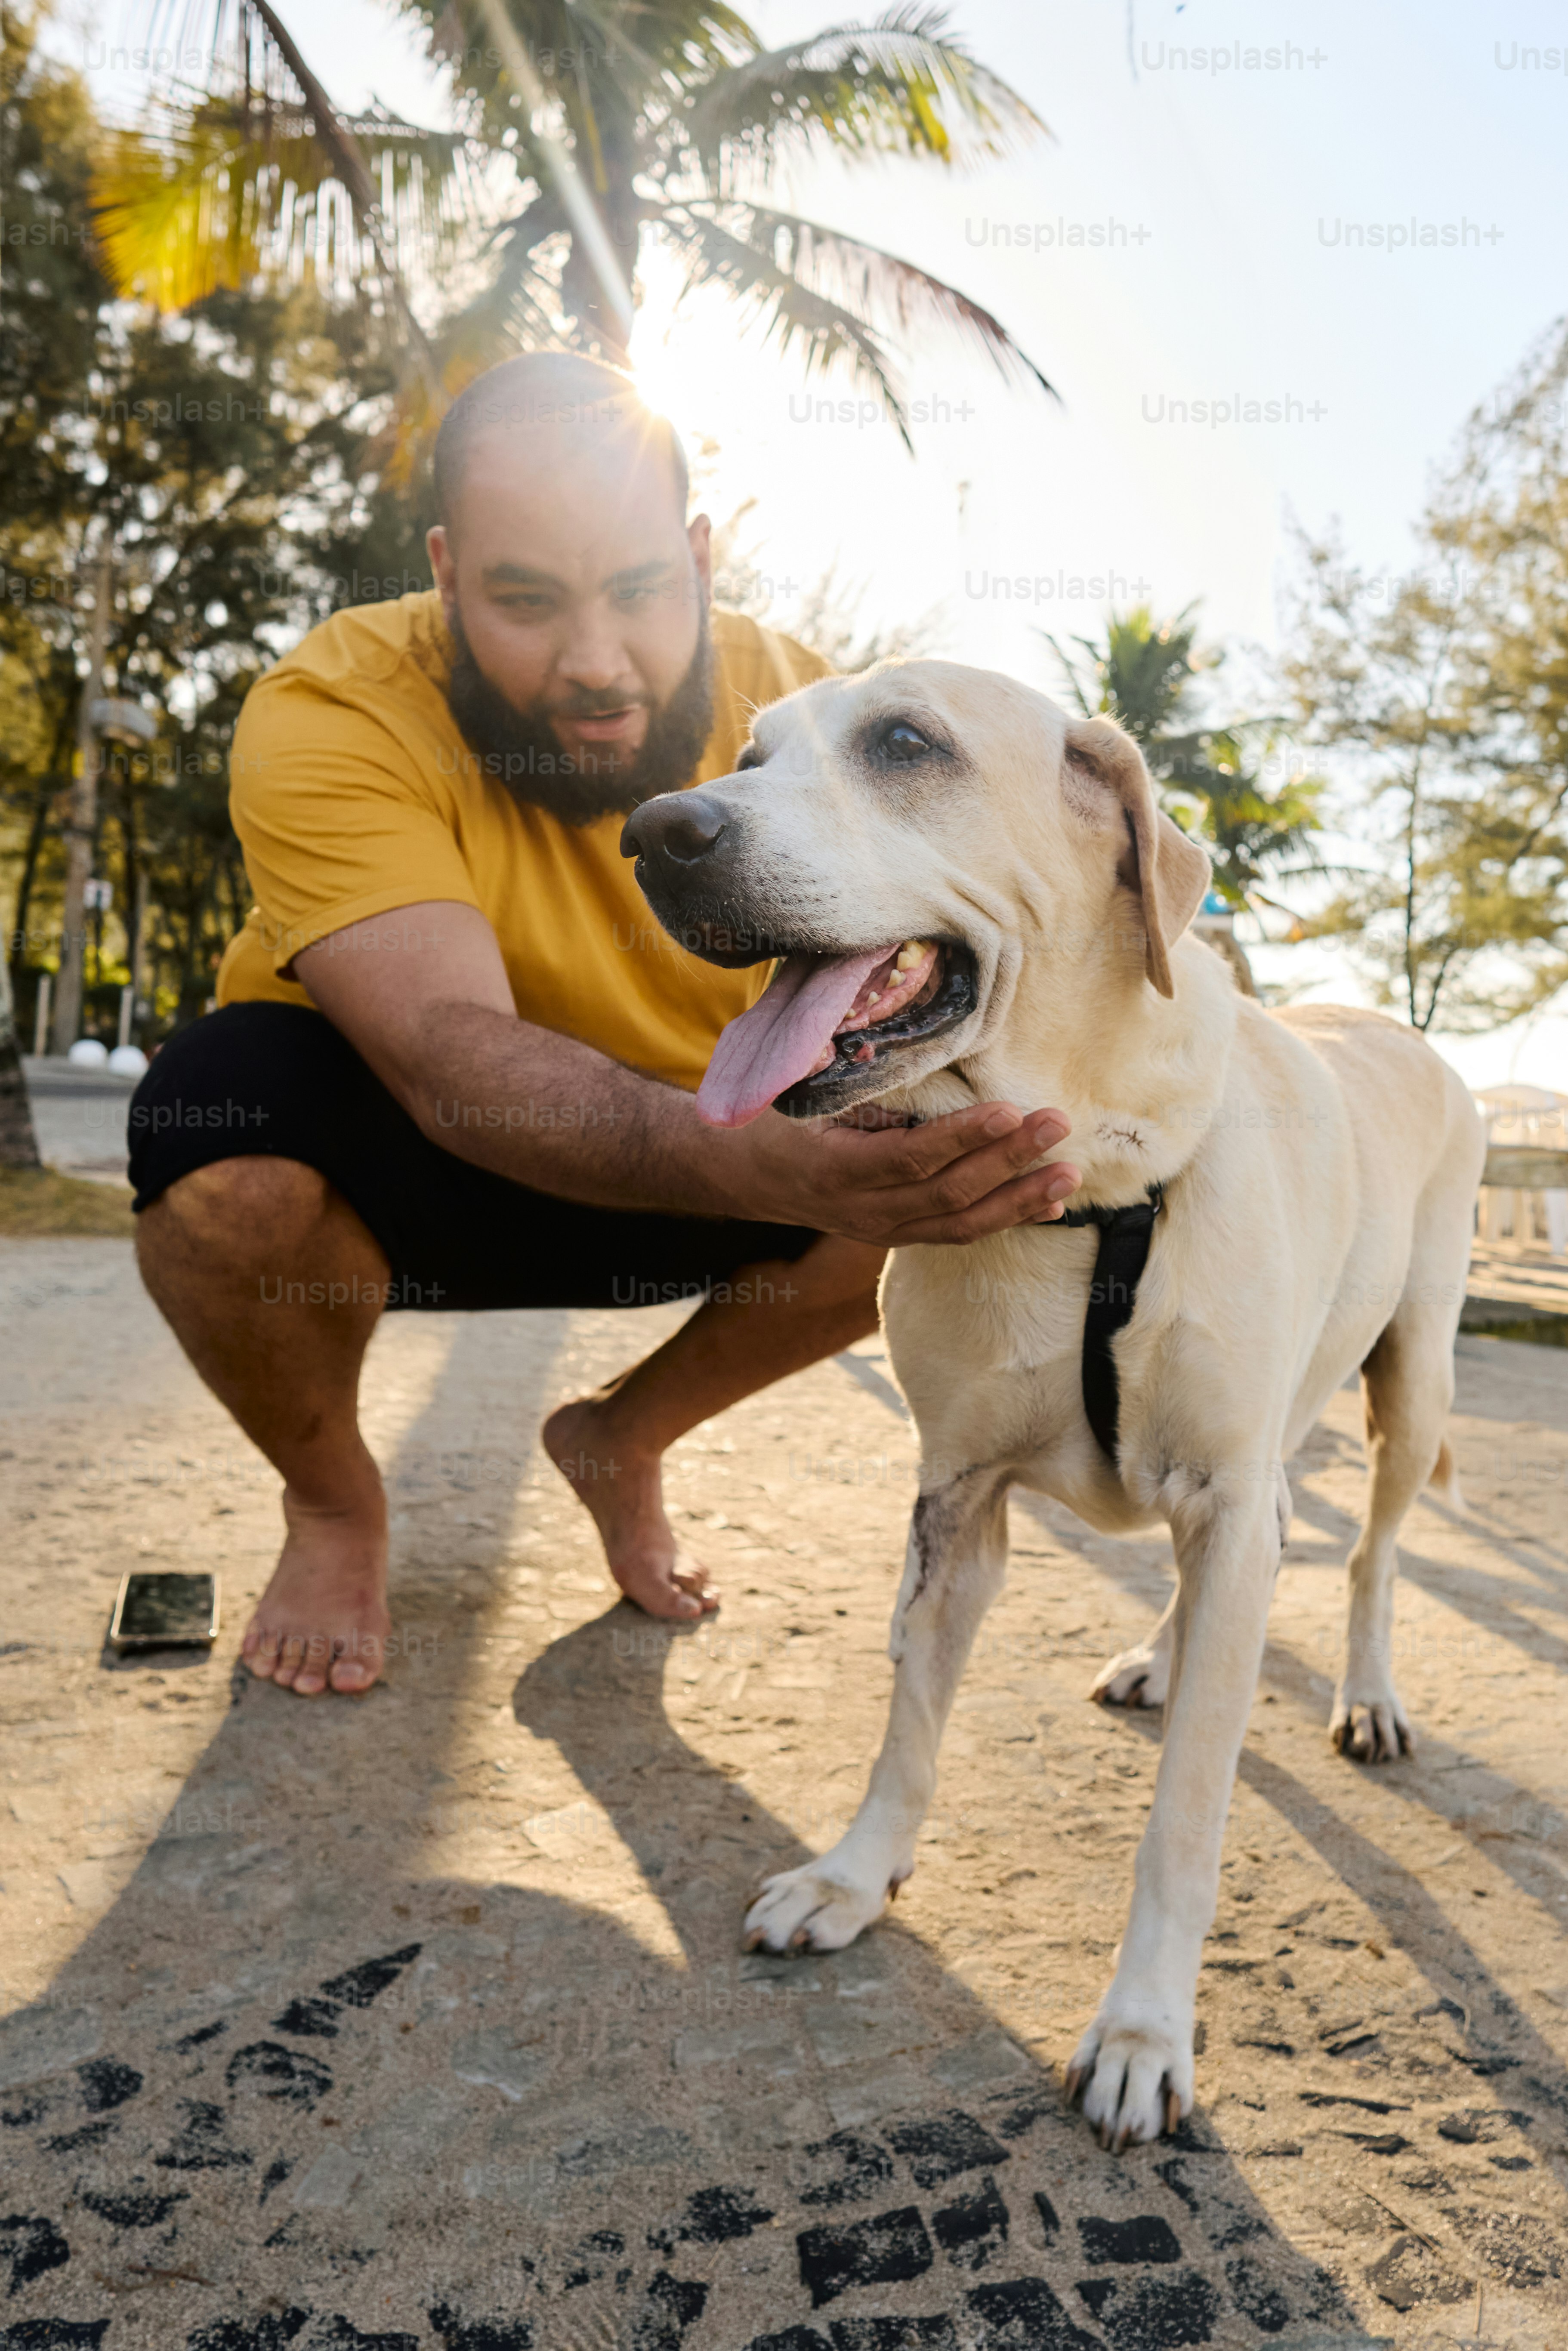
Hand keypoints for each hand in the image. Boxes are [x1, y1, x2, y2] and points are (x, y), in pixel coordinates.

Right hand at [739, 1100, 1080, 1246]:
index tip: (1006, 1110)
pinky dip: (1007, 1218)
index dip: (960, 1139)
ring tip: (1068, 1174)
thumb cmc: (772, 1119)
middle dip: (1007, 1160)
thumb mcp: (793, 1093)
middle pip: (947, 1193)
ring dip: (1019, 1199)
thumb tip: (881, 1019)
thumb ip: (838, 1070)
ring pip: (961, 1224)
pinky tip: (1049, 1205)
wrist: (744, 1176)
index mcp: (835, 1170)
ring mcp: (882, 1230)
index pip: (908, 1158)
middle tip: (1056, 1124)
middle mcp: (862, 1211)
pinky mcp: (898, 1235)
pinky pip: (959, 1234)